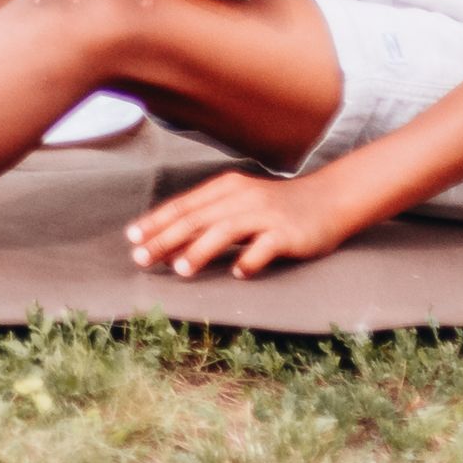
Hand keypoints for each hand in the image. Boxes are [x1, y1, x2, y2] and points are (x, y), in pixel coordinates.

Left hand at [127, 169, 362, 277]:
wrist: (330, 199)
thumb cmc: (277, 207)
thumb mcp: (239, 203)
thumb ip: (209, 217)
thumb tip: (170, 244)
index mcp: (225, 188)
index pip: (184, 205)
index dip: (157, 221)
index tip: (132, 238)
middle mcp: (242, 198)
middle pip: (197, 218)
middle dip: (165, 238)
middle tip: (141, 258)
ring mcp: (266, 214)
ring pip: (226, 230)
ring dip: (200, 250)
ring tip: (180, 269)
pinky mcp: (289, 232)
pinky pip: (266, 247)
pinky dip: (251, 259)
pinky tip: (239, 274)